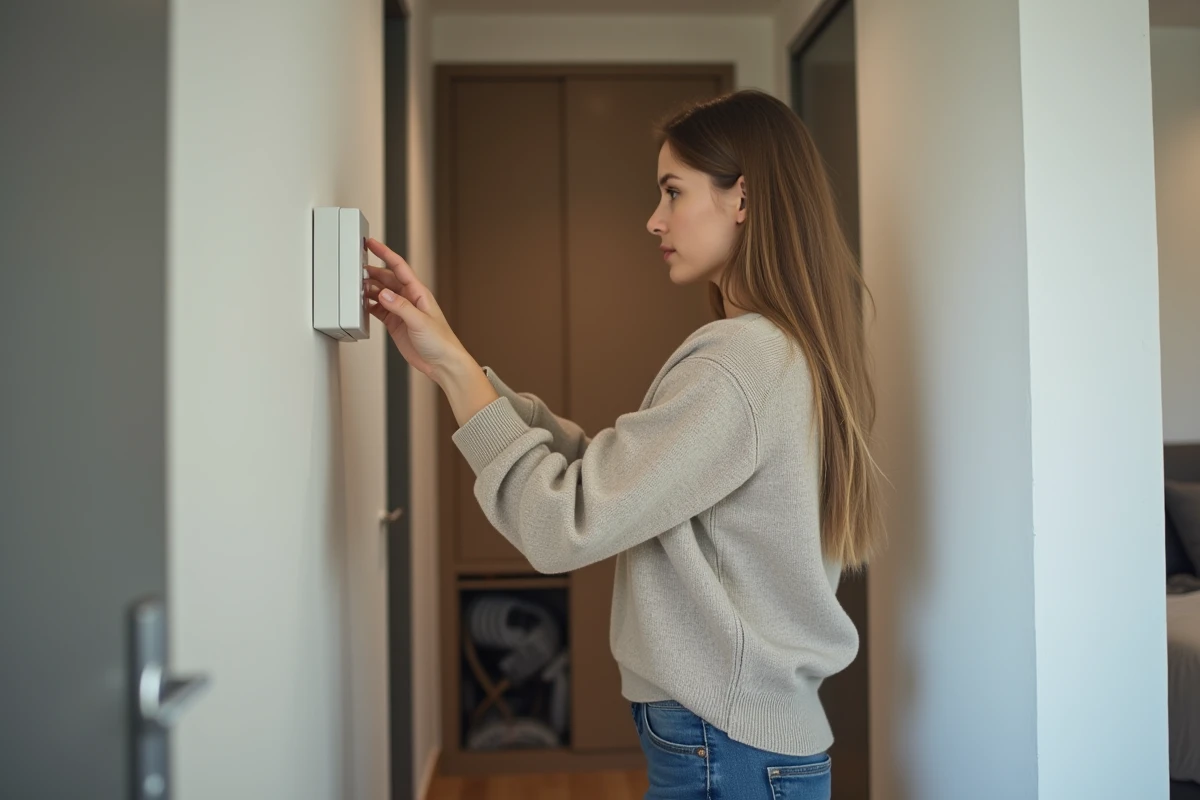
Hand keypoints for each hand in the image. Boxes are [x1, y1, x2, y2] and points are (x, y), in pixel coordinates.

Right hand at [364, 238, 467, 383]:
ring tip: (356, 287)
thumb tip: (383, 294)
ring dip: (369, 289)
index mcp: (418, 293)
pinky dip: (369, 306)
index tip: (372, 244)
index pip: (399, 267)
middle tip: (356, 268)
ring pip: (381, 294)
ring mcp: (401, 311)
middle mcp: (409, 299)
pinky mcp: (395, 323)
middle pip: (386, 279)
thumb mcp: (420, 322)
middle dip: (372, 272)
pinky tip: (361, 304)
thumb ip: (400, 307)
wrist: (442, 363)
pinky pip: (378, 309)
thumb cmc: (441, 342)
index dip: (385, 253)